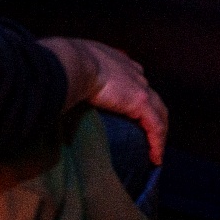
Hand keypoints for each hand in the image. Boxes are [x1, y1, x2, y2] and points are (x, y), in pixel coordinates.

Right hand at [40, 37, 167, 164]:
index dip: (138, 95)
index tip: (134, 111)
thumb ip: (76, 72)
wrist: (74, 62)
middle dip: (154, 115)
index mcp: (118, 62)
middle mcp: (133, 72)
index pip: (135, 80)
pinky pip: (155, 127)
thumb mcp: (74, 63)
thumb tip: (60, 82)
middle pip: (152, 97)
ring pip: (159, 112)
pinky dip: (157, 142)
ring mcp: (140, 86)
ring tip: (155, 151)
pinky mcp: (141, 102)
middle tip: (149, 135)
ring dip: (159, 133)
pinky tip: (155, 157)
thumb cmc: (68, 62)